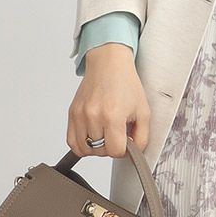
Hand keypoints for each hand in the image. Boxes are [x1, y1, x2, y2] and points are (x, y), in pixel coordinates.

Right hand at [66, 43, 150, 158]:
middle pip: (99, 151)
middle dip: (110, 146)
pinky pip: (71, 141)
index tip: (126, 140)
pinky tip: (92, 136)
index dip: (123, 149)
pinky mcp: (72, 113)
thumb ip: (142, 136)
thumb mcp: (143, 110)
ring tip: (105, 134)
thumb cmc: (126, 83)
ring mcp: (80, 115)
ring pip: (84, 149)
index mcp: (113, 116)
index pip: (115, 151)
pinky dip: (81, 145)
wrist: (109, 63)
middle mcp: (94, 116)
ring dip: (96, 147)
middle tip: (117, 134)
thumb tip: (134, 152)